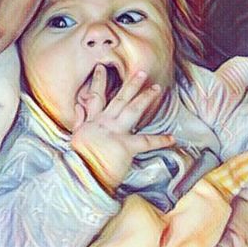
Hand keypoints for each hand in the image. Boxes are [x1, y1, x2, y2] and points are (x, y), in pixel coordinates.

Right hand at [70, 64, 172, 192]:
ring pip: (132, 110)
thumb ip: (79, 121)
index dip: (99, 81)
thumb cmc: (79, 162)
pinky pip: (146, 141)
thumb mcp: (75, 138)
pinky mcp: (124, 146)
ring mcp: (114, 133)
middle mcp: (103, 124)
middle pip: (119, 99)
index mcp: (92, 123)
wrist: (82, 178)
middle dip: (131, 84)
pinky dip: (160, 140)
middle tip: (141, 72)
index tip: (102, 68)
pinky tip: (172, 138)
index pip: (95, 97)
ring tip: (157, 88)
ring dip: (145, 98)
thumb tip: (78, 105)